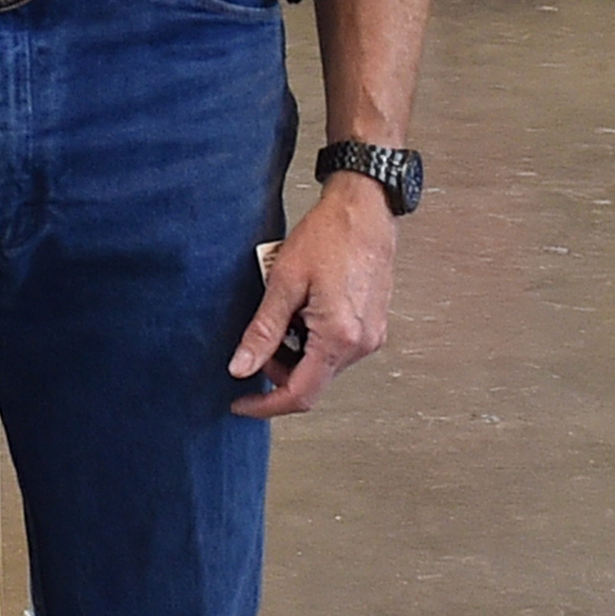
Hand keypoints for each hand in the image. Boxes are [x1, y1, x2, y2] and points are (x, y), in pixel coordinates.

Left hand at [231, 182, 399, 417]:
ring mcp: (372, 336)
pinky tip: (302, 311)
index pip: (299, 394)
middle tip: (258, 339)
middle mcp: (362, 344)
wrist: (366, 210)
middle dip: (277, 370)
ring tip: (282, 314)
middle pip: (311, 383)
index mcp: (339, 337)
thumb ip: (263, 331)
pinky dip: (312, 343)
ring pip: (323, 367)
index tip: (241, 404)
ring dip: (294, 354)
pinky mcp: (373, 326)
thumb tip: (241, 368)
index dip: (265, 405)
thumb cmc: (330, 236)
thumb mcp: (284, 282)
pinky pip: (336, 350)